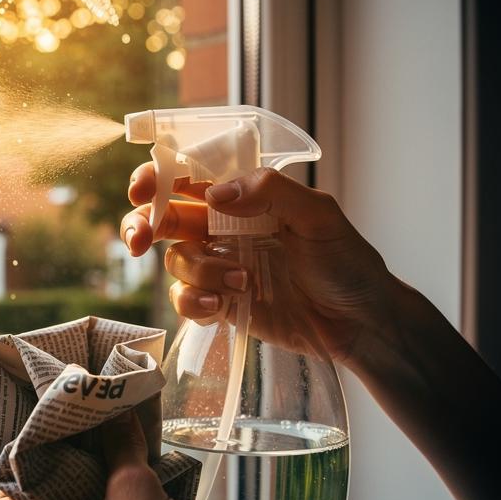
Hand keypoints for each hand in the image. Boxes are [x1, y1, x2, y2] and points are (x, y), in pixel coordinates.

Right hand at [120, 164, 396, 365]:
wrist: (360, 322)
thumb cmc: (347, 262)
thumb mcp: (318, 215)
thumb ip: (270, 192)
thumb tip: (214, 193)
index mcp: (244, 197)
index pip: (189, 177)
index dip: (157, 178)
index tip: (142, 191)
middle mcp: (224, 228)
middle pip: (163, 219)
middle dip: (142, 226)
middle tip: (140, 241)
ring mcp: (220, 267)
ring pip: (176, 261)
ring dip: (199, 271)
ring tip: (242, 282)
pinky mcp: (221, 304)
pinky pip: (185, 301)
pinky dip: (194, 303)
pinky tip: (221, 307)